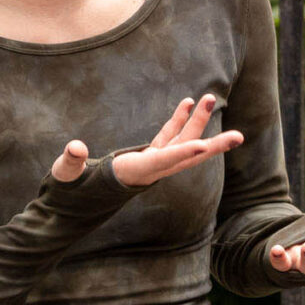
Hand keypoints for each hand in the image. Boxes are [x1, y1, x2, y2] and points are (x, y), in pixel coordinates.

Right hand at [46, 95, 244, 188]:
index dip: (182, 153)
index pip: (162, 163)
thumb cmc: (68, 192)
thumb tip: (75, 148)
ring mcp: (151, 165)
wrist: (74, 207)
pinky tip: (189, 102)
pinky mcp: (147, 158)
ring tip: (210, 97)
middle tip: (240, 136)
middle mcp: (149, 171)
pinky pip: (168, 138)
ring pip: (181, 143)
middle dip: (212, 146)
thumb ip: (71, 163)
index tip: (203, 144)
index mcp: (133, 174)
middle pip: (187, 157)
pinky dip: (178, 121)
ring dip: (197, 122)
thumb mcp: (65, 178)